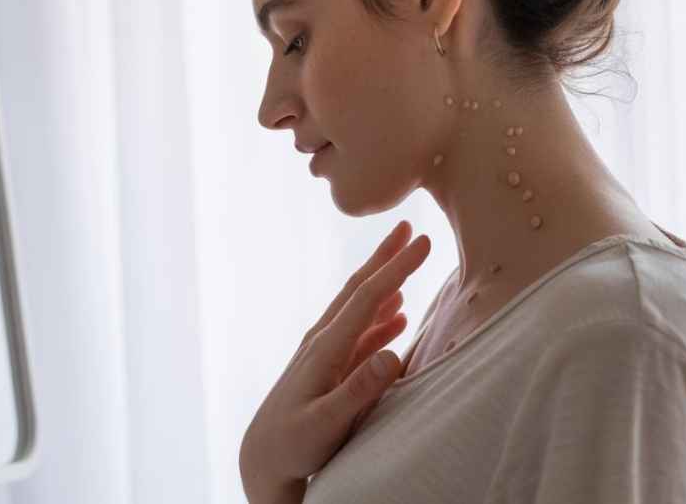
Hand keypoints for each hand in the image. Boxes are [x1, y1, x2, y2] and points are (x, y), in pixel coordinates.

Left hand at [239, 220, 428, 502]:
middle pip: (358, 291)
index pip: (365, 299)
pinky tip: (398, 314)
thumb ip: (358, 391)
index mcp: (324, 349)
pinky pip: (360, 333)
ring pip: (360, 308)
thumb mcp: (326, 423)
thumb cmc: (293, 445)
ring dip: (384, 282)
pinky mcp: (330, 368)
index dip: (396, 269)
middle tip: (408, 228)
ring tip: (405, 259)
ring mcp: (326, 353)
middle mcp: (323, 342)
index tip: (422, 242)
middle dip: (385, 258)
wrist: (264, 458)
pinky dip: (380, 317)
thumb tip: (393, 357)